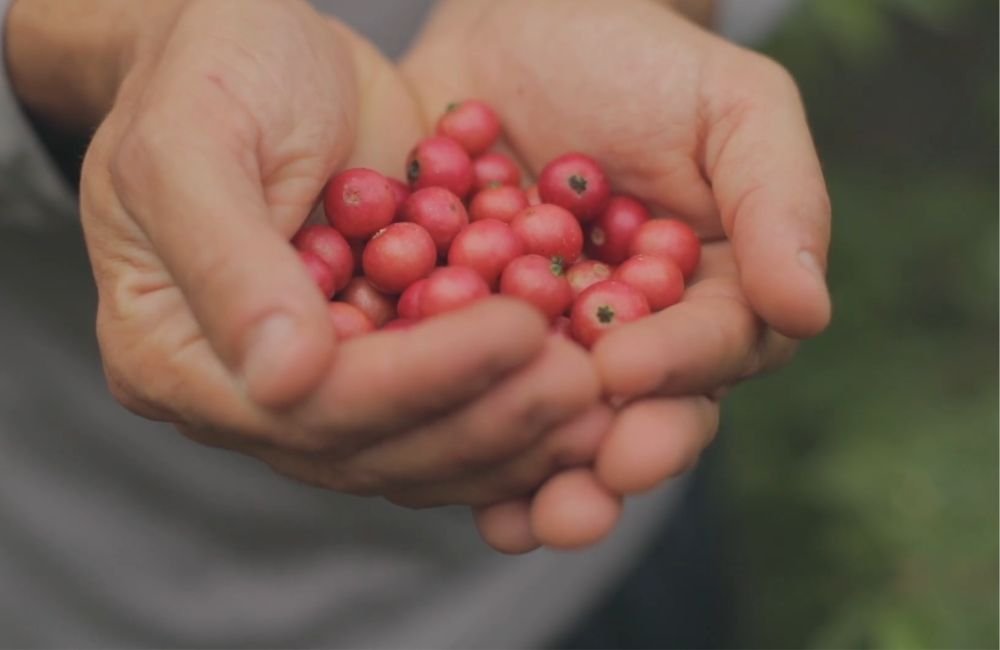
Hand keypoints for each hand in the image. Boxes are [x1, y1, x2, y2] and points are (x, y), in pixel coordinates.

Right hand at [13, 1, 606, 509]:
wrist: (258, 45)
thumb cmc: (208, 71)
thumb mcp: (196, 141)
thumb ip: (228, 261)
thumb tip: (285, 379)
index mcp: (174, 356)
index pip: (309, 403)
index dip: (418, 379)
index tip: (519, 332)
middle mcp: (250, 393)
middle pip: (375, 445)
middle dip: (487, 417)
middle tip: (585, 384)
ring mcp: (321, 384)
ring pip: (423, 444)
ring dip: (516, 429)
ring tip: (601, 396)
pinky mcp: (380, 357)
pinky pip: (452, 404)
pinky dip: (517, 400)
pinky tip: (587, 383)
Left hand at [402, 0, 831, 550]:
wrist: (522, 30)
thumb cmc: (640, 60)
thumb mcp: (732, 108)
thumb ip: (778, 200)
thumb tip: (808, 308)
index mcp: (708, 299)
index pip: (709, 351)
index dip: (675, 370)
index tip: (625, 371)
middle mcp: (632, 340)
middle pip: (631, 419)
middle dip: (606, 465)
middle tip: (579, 506)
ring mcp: (548, 347)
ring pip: (547, 429)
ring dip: (528, 481)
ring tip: (513, 521)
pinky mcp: (469, 339)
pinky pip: (463, 393)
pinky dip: (446, 431)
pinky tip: (420, 467)